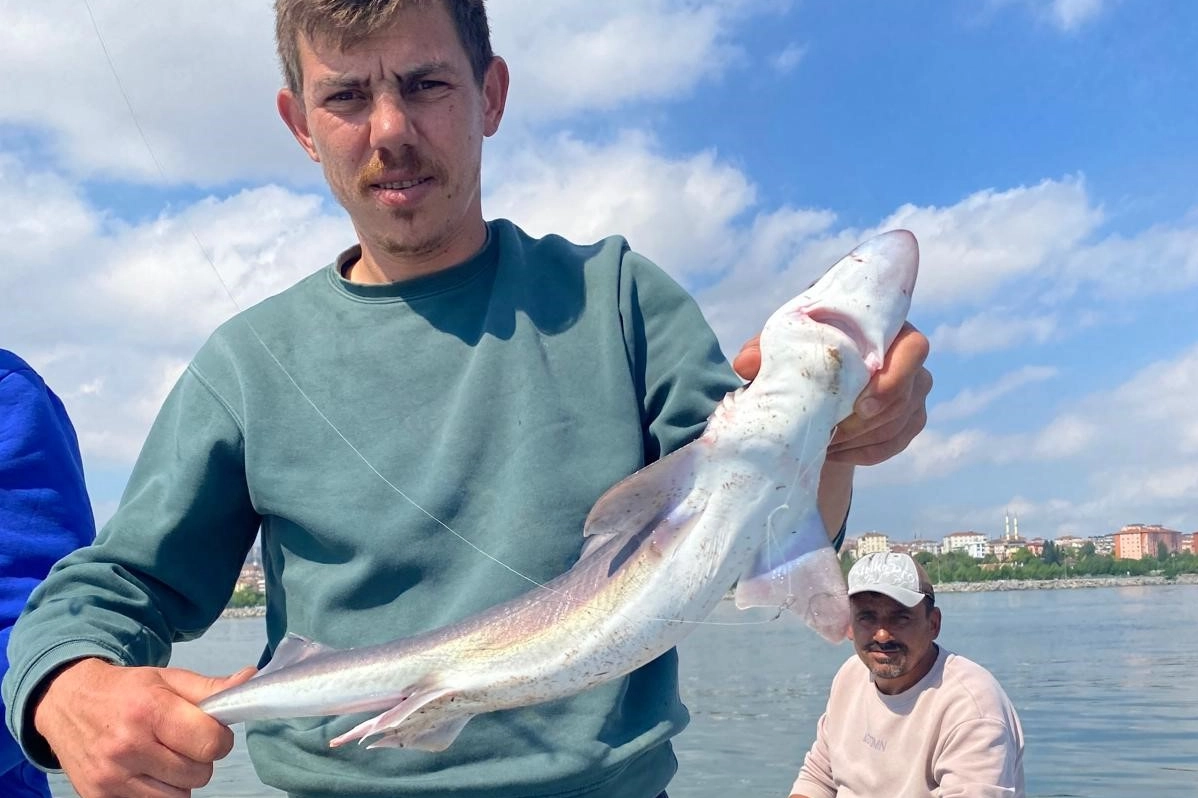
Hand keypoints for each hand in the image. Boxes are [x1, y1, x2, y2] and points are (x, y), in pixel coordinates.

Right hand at [33, 657, 255, 797]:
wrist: (67, 702)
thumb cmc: (128, 691)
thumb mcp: (169, 679)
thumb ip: (212, 688)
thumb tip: (250, 680)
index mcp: (149, 710)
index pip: (210, 744)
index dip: (219, 739)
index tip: (210, 730)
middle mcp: (127, 746)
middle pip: (198, 774)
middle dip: (200, 758)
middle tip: (183, 741)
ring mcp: (111, 777)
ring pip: (179, 797)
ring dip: (181, 780)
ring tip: (164, 756)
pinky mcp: (99, 797)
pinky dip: (158, 792)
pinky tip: (147, 770)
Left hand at [733, 321, 931, 465]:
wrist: (819, 372)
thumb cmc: (806, 346)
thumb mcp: (786, 344)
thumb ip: (765, 348)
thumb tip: (745, 364)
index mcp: (887, 327)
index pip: (914, 349)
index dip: (892, 379)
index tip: (858, 405)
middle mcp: (909, 359)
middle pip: (905, 395)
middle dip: (867, 421)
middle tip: (829, 433)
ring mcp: (913, 391)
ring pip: (898, 423)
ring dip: (859, 438)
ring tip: (821, 442)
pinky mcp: (908, 419)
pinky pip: (893, 444)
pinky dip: (862, 453)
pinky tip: (832, 453)